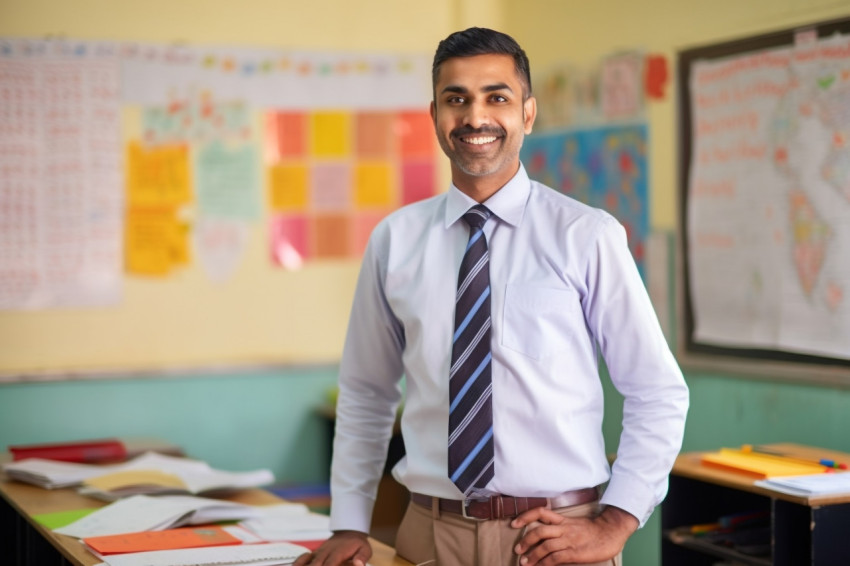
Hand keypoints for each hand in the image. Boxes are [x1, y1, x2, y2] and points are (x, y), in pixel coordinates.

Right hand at [292, 530, 371, 565]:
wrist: (349, 532)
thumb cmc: (357, 544)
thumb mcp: (365, 550)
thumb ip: (362, 558)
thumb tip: (359, 564)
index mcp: (338, 553)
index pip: (330, 564)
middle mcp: (326, 552)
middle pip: (316, 564)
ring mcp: (319, 552)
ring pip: (307, 561)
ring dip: (302, 565)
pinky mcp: (315, 553)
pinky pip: (303, 558)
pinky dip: (298, 563)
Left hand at [511, 505, 637, 565]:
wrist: (612, 532)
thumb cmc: (595, 530)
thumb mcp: (575, 524)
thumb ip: (562, 528)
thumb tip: (547, 538)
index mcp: (563, 519)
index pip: (540, 512)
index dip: (525, 516)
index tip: (514, 523)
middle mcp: (564, 528)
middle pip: (539, 531)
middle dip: (525, 541)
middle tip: (517, 550)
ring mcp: (569, 540)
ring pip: (545, 546)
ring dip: (532, 555)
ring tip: (525, 563)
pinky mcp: (575, 553)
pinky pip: (555, 558)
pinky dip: (544, 563)